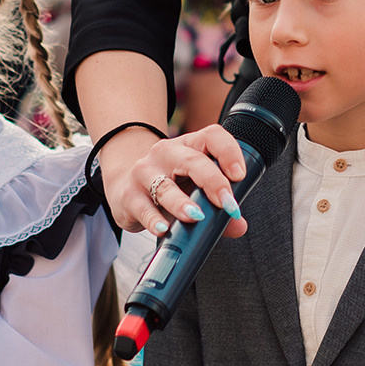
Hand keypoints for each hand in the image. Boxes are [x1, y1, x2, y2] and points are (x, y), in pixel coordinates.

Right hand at [102, 123, 250, 238]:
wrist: (124, 185)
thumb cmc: (167, 184)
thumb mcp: (194, 189)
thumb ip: (218, 207)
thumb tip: (239, 226)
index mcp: (189, 146)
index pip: (212, 136)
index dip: (229, 153)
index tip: (239, 176)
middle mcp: (167, 153)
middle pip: (192, 160)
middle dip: (213, 182)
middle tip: (227, 203)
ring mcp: (145, 172)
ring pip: (165, 186)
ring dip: (182, 203)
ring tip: (196, 216)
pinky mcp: (129, 195)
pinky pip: (143, 207)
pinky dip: (154, 219)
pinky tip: (163, 229)